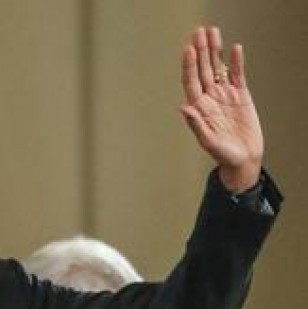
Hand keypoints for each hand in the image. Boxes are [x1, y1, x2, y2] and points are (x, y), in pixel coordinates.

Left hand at [180, 26, 262, 192]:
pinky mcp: (240, 95)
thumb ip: (196, 124)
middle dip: (201, 50)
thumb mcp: (208, 141)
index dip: (190, 65)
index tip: (189, 49)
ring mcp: (224, 95)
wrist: (242, 159)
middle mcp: (209, 98)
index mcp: (199, 107)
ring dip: (215, 51)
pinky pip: (237, 75)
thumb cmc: (223, 154)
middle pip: (203, 69)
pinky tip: (235, 49)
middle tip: (199, 31)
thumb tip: (184, 108)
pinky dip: (236, 62)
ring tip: (213, 32)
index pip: (191, 81)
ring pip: (218, 68)